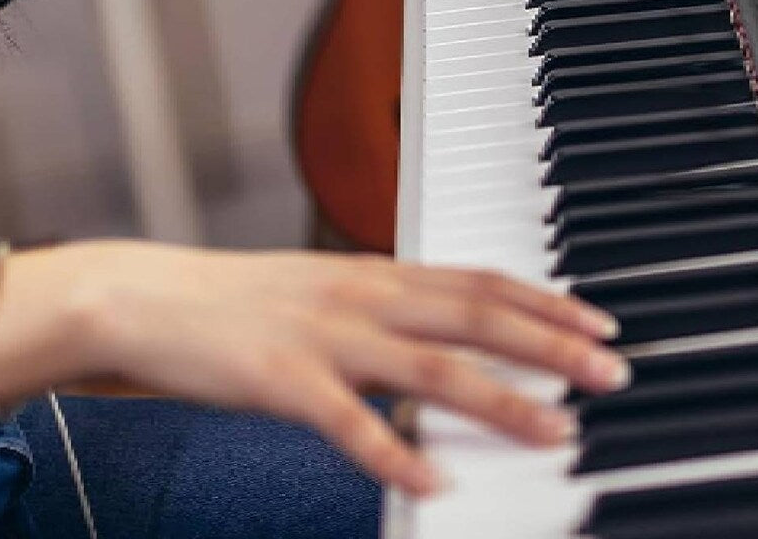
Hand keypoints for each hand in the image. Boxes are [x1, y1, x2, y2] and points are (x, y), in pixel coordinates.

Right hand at [0, 242, 627, 496]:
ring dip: (501, 400)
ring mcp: (326, 338)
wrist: (148, 298)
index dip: (544, 300)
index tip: (595, 320)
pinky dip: (395, 455)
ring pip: (432, 368)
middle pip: (475, 317)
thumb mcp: (325, 292)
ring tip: (555, 425)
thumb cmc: (238, 302)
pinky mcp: (282, 381)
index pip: (480, 280)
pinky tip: (434, 484)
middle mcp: (363, 298)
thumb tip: (445, 336)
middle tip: (609, 369)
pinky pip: (350, 424)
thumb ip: (386, 311)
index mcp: (375, 274)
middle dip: (551, 343)